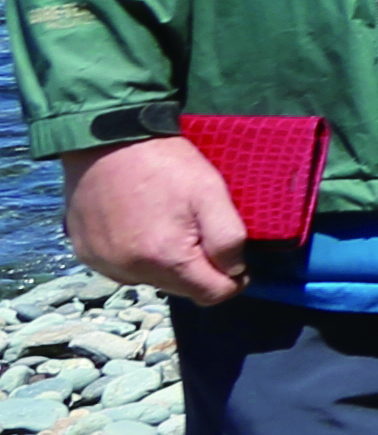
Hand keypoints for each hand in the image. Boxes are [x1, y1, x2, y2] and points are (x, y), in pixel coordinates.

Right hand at [64, 139, 248, 308]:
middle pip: (182, 289)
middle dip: (199, 269)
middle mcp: (129, 271)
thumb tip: (234, 271)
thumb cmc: (165, 164)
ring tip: (167, 224)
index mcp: (165, 259)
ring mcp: (103, 264)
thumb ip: (229, 240)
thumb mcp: (212, 194)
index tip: (236, 259)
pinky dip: (137, 255)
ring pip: (152, 280)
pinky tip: (140, 226)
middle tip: (199, 230)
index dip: (233, 279)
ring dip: (167, 263)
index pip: (212, 295)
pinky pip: (123, 268)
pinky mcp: (85, 253)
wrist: (106, 139)